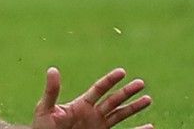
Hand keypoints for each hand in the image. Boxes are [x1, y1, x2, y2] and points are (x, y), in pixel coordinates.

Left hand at [33, 67, 151, 128]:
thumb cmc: (43, 127)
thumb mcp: (46, 108)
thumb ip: (51, 91)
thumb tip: (52, 69)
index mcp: (81, 105)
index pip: (99, 89)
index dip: (110, 80)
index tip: (122, 71)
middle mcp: (93, 114)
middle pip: (114, 100)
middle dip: (127, 91)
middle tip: (141, 82)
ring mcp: (99, 126)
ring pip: (121, 114)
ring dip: (134, 107)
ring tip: (148, 99)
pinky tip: (150, 126)